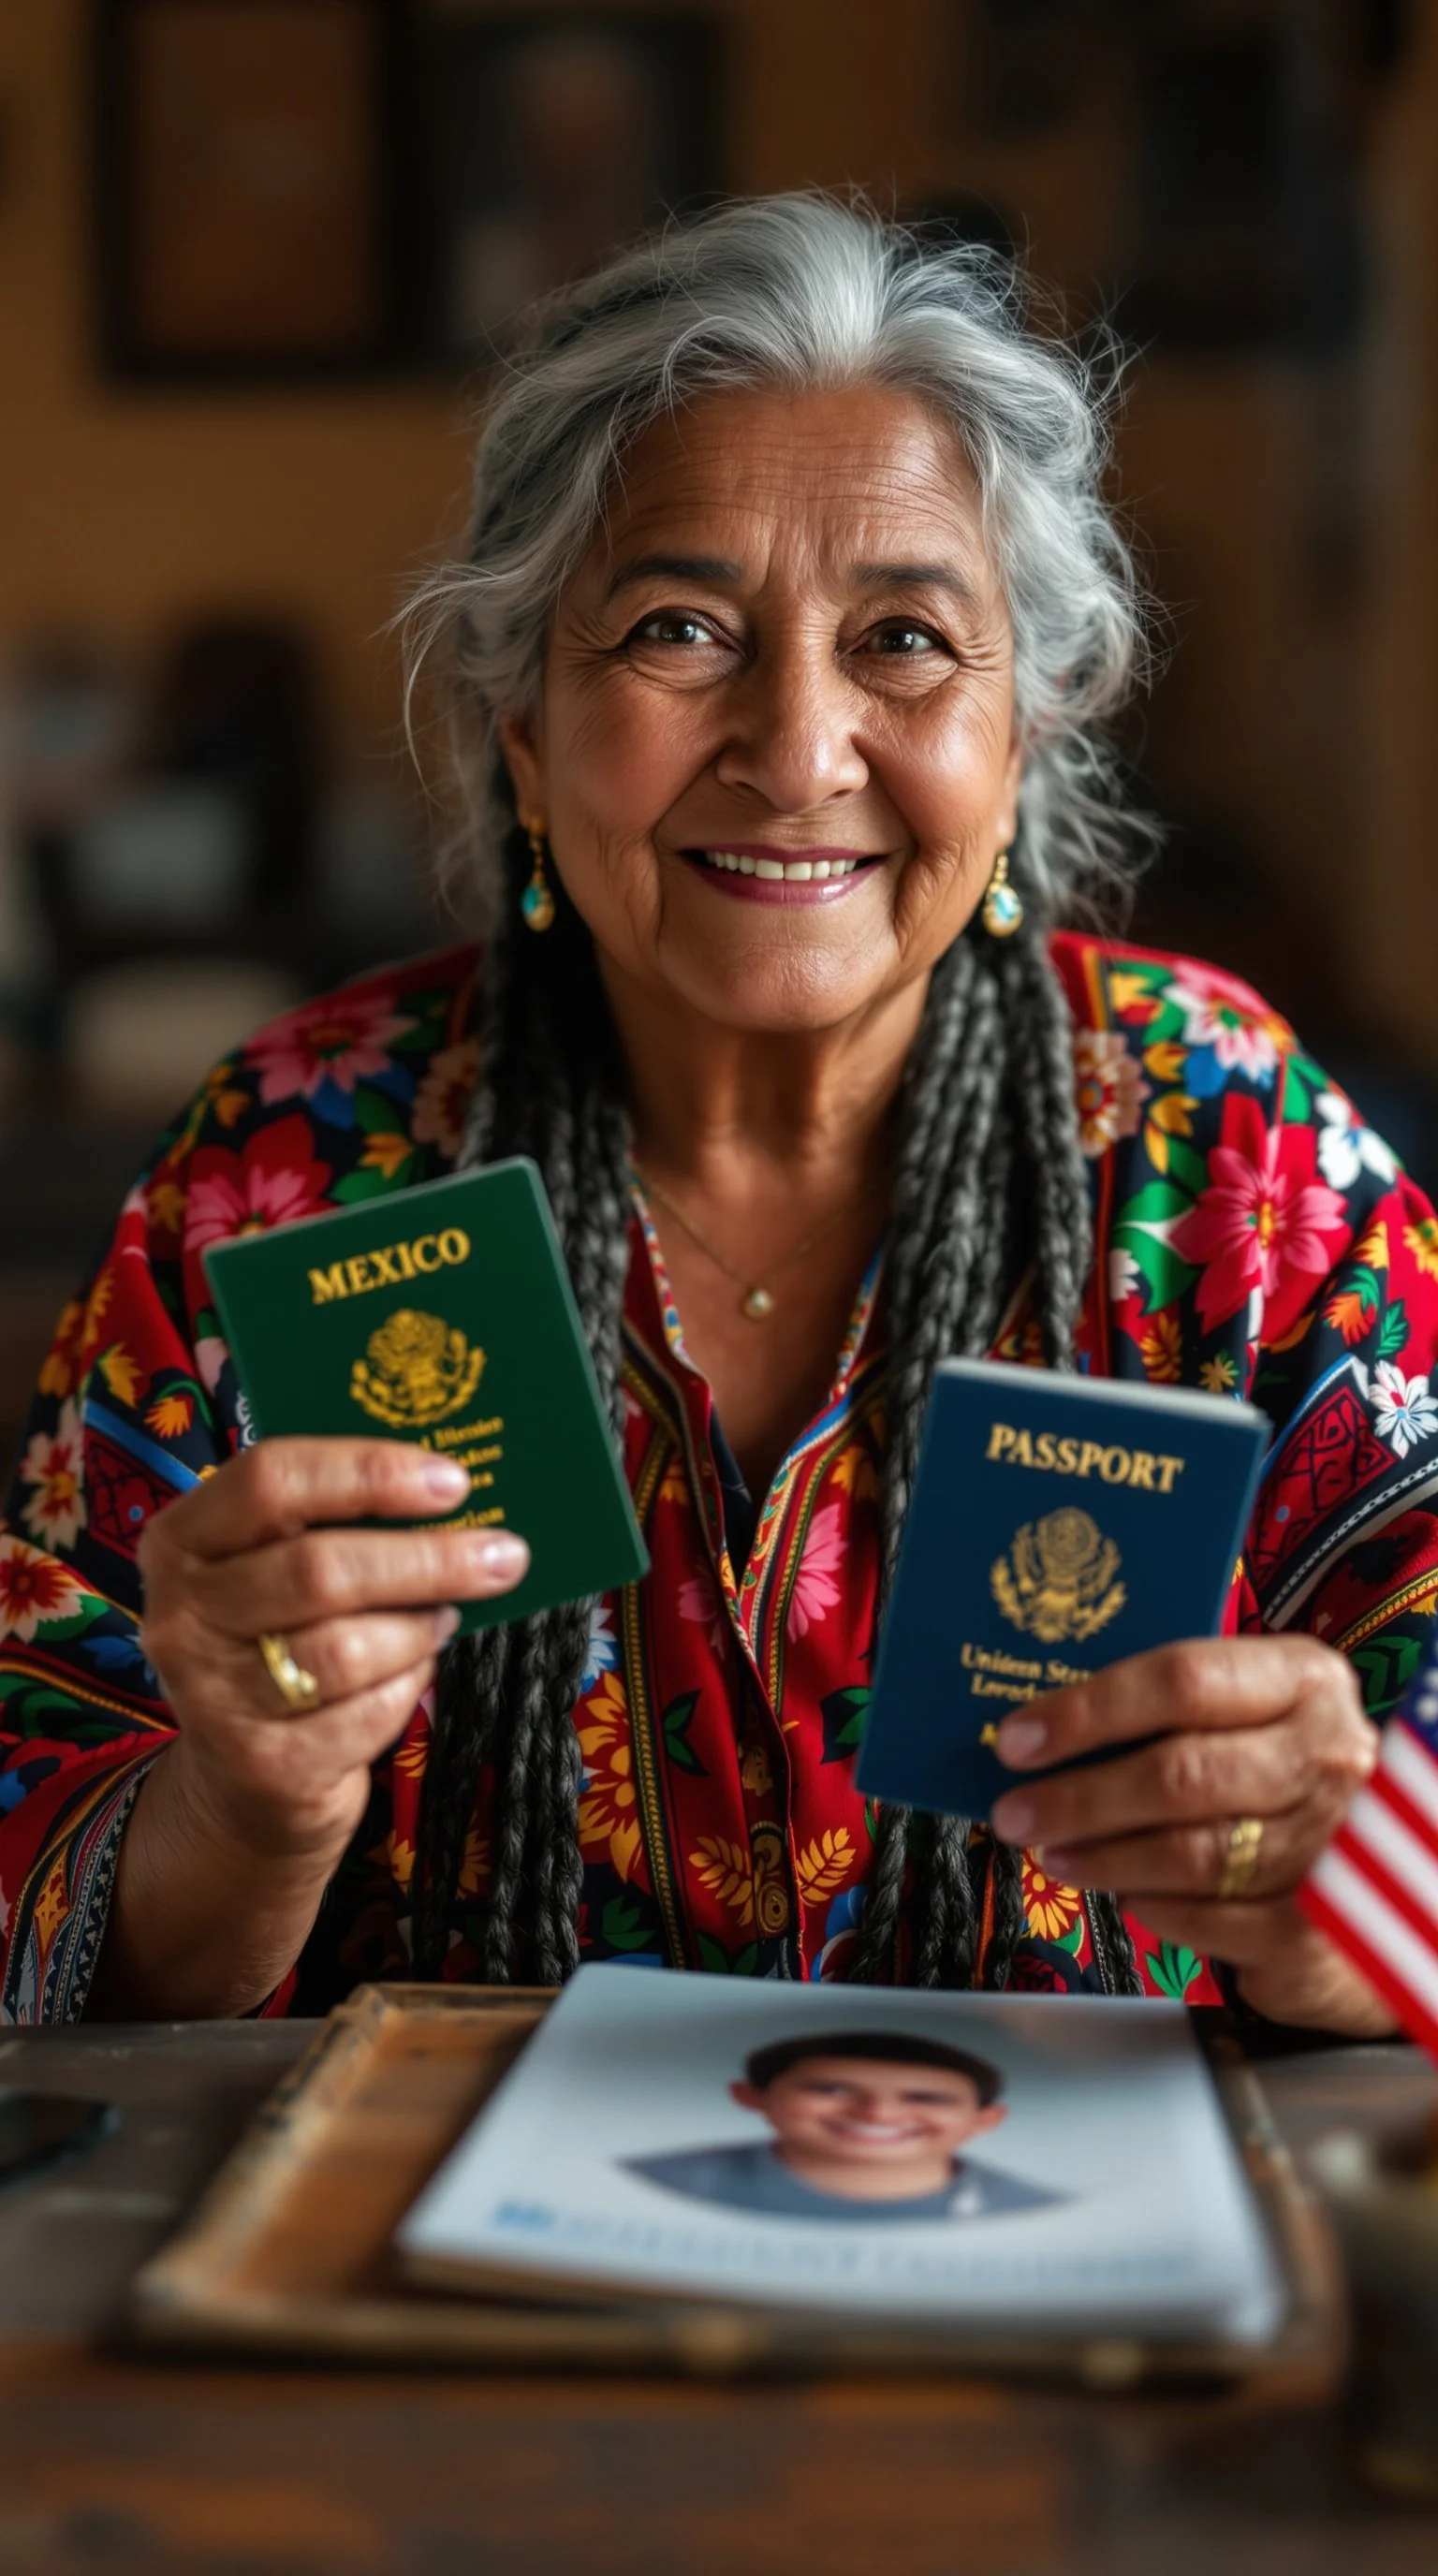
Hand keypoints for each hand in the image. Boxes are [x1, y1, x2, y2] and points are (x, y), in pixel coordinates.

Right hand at [137, 1438, 529, 1873]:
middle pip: (317, 1568)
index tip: (452, 1481)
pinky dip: (407, 1689)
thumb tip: (452, 1492)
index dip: (368, 1472)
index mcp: (183, 1540)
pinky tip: (412, 1675)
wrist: (240, 1782)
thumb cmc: (278, 1644)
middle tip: (503, 1555)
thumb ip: (335, 1525)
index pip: (270, 1480)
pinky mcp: (262, 1764)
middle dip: (426, 1559)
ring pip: (347, 1648)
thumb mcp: (275, 1571)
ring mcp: (213, 1696)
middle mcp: (182, 1615)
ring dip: (418, 1630)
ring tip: (444, 1618)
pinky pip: (365, 1713)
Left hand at [988, 1635, 1392, 2034]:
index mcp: (1303, 1680)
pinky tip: (1124, 1893)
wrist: (1384, 1875)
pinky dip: (1153, 1908)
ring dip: (1103, 1857)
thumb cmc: (1280, 1772)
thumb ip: (1170, 1712)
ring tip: (1053, 1853)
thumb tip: (1042, 1729)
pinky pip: (1209, 1917)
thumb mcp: (1248, 1716)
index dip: (1089, 1711)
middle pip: (1181, 1774)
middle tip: (1015, 1813)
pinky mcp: (1317, 1926)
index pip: (1182, 1680)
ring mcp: (1331, 1843)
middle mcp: (1327, 1754)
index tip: (1017, 1739)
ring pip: (1190, 1854)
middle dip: (1080, 1797)